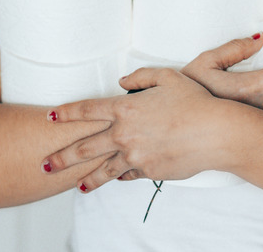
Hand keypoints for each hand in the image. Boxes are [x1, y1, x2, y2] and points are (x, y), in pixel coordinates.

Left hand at [42, 68, 240, 192]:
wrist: (217, 132)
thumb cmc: (195, 101)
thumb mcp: (168, 77)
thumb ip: (141, 77)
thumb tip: (122, 80)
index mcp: (125, 107)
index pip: (86, 110)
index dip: (66, 113)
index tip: (50, 116)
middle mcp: (124, 133)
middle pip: (85, 147)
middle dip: (62, 157)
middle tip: (45, 164)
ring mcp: (135, 155)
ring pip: (103, 169)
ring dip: (87, 178)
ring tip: (76, 185)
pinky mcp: (149, 171)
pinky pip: (129, 175)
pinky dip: (120, 176)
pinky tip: (113, 179)